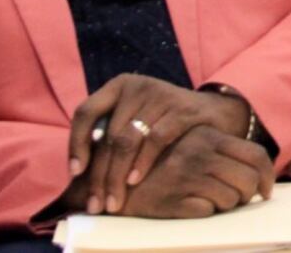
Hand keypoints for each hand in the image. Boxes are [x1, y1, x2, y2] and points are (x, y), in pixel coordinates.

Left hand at [67, 75, 250, 213]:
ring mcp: (161, 95)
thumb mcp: (135, 118)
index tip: (75, 173)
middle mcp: (138, 86)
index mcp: (119, 86)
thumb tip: (79, 172)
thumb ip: (110, 134)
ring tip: (114, 201)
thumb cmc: (165, 121)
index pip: (86, 112)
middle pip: (108, 135)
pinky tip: (136, 181)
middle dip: (99, 174)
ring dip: (117, 175)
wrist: (215, 113)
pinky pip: (155, 140)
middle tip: (95, 203)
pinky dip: (143, 163)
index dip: (76, 143)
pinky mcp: (182, 109)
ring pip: (127, 140)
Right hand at [119, 125, 273, 218]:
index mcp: (208, 136)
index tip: (266, 190)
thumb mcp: (192, 145)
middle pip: (249, 180)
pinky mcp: (172, 200)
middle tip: (239, 199)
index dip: (267, 176)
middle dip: (248, 195)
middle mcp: (199, 153)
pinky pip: (208, 212)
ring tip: (210, 200)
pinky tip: (190, 205)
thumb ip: (220, 151)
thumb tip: (259, 173)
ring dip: (226, 204)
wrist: (114, 175)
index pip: (256, 155)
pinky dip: (205, 212)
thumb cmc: (161, 162)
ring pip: (231, 199)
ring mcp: (186, 177)